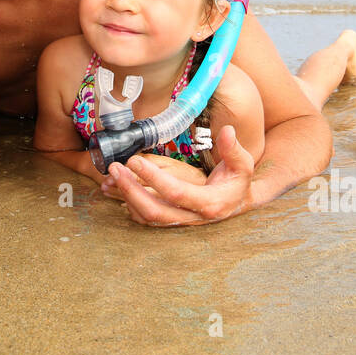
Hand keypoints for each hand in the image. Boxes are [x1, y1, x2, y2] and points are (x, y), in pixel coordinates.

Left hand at [102, 125, 254, 225]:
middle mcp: (193, 218)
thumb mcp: (242, 164)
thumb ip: (234, 149)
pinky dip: (130, 205)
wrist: (237, 203)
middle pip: (155, 211)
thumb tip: (227, 131)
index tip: (135, 161)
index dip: (153, 177)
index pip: (176, 193)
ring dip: (126, 197)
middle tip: (115, 168)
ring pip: (147, 218)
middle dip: (131, 190)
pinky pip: (146, 220)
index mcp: (209, 203)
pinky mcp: (172, 222)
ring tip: (112, 176)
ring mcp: (181, 223)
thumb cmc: (237, 182)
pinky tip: (120, 189)